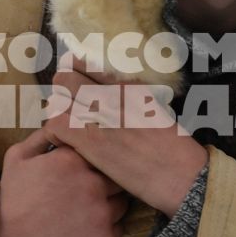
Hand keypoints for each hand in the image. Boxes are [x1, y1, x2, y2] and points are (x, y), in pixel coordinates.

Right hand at [0, 127, 128, 236]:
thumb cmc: (12, 201)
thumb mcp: (17, 159)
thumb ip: (42, 135)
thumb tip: (62, 119)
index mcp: (73, 161)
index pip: (101, 151)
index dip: (94, 161)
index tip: (85, 170)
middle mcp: (92, 185)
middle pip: (116, 176)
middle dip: (104, 182)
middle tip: (84, 194)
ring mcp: (101, 215)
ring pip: (121, 202)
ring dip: (108, 205)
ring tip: (83, 213)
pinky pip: (119, 228)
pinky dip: (106, 229)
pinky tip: (84, 230)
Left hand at [40, 58, 207, 215]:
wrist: (181, 175)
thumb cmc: (174, 148)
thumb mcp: (156, 109)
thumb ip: (131, 96)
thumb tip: (113, 93)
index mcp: (128, 83)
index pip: (84, 61)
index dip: (72, 71)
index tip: (73, 83)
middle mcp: (111, 93)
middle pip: (63, 77)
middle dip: (60, 92)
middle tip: (67, 108)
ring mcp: (99, 115)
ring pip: (56, 100)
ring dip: (57, 113)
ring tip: (66, 127)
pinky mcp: (89, 140)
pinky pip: (54, 126)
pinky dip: (54, 135)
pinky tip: (64, 143)